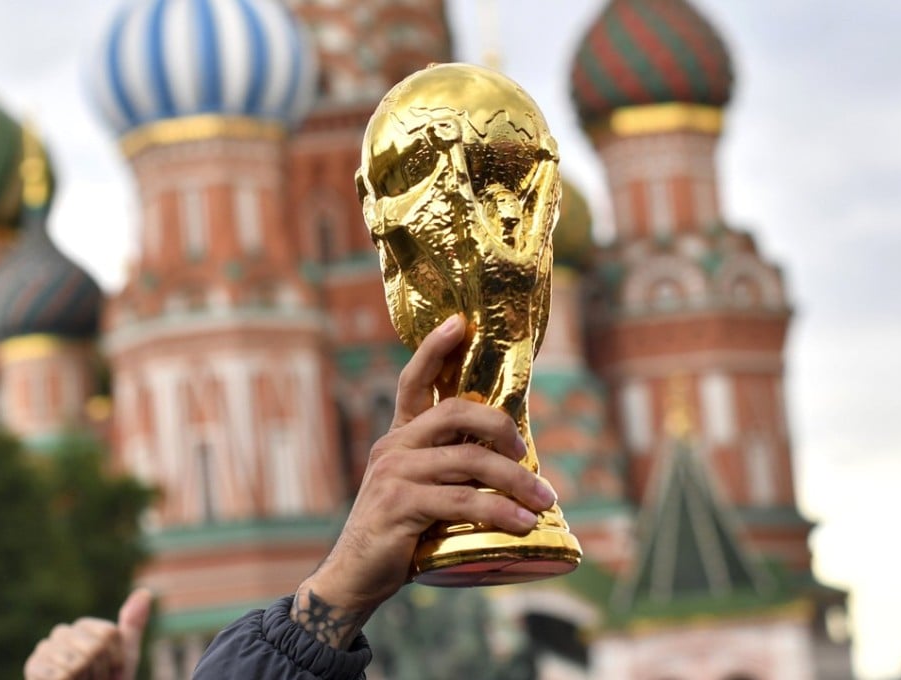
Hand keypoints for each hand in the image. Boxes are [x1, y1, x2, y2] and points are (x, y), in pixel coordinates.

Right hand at [24, 589, 150, 679]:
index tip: (110, 671)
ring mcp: (45, 650)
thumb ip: (132, 626)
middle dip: (101, 672)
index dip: (116, 659)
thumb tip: (145, 592)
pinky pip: (61, 675)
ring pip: (79, 662)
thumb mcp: (124, 658)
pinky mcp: (33, 668)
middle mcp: (62, 633)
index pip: (109, 634)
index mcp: (84, 627)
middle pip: (95, 647)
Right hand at [290, 314, 556, 648]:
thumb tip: (511, 465)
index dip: (435, 348)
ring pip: (469, 461)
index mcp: (399, 436)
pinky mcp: (398, 504)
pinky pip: (462, 501)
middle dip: (502, 427)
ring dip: (516, 481)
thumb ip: (453, 471)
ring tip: (545, 501)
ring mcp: (393, 473)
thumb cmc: (399, 535)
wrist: (355, 577)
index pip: (414, 381)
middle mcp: (393, 445)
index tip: (460, 322)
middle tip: (528, 454)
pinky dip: (500, 512)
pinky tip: (523, 524)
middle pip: (455, 412)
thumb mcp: (424, 492)